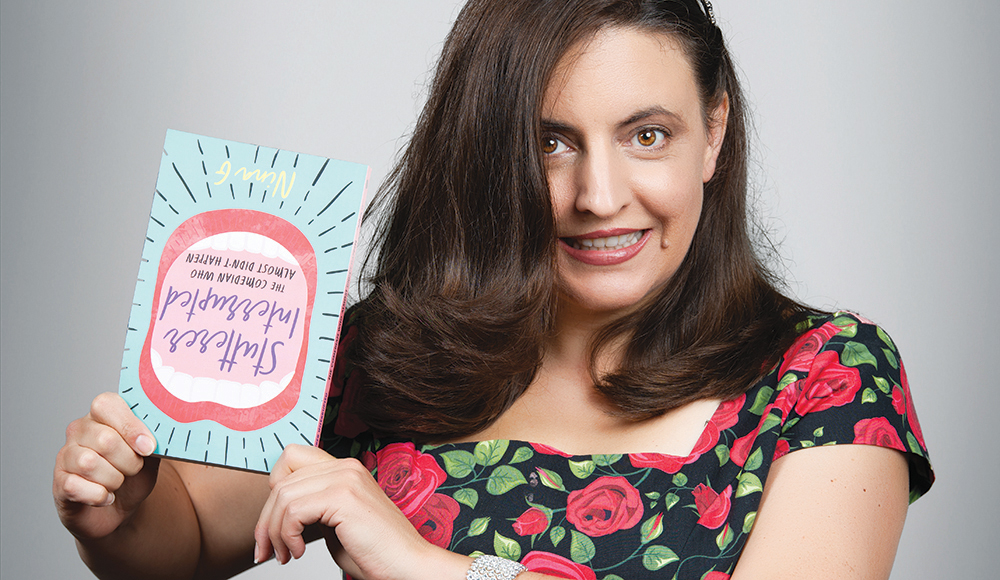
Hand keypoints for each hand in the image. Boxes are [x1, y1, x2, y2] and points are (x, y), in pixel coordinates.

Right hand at [53, 392, 158, 540]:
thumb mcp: (151, 454)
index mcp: (103, 415)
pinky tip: (106, 497)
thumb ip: (156, 439)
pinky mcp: (59, 482)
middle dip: (129, 461)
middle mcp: (79, 430)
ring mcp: (66, 456)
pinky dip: (99, 496)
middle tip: (134, 469)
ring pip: (89, 464)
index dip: (131, 427)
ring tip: (118, 482)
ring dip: (114, 480)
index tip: (148, 447)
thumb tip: (164, 430)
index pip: (106, 404)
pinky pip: (75, 487)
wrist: (119, 509)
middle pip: (104, 440)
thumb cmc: (134, 476)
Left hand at [254, 445, 442, 579]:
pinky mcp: (343, 497)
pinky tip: (300, 552)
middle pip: (282, 480)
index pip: (291, 458)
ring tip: (287, 554)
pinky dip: (288, 536)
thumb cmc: (375, 551)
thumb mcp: (335, 523)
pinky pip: (293, 511)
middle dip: (267, 520)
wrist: (406, 566)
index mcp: (345, 469)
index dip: (275, 490)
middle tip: (268, 550)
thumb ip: (313, 508)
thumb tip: (278, 512)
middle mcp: (345, 467)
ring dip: (275, 532)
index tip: (274, 523)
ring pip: (283, 495)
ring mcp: (345, 478)